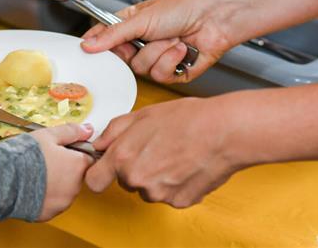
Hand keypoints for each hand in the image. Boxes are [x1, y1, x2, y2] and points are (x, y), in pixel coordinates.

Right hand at [31, 123, 94, 220]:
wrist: (2, 181)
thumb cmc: (23, 157)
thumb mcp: (48, 135)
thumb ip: (71, 132)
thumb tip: (88, 130)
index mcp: (77, 165)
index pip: (88, 158)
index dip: (74, 153)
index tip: (62, 151)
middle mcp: (74, 187)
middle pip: (76, 175)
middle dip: (65, 169)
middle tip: (45, 161)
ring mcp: (62, 202)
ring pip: (65, 191)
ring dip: (56, 184)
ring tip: (36, 174)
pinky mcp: (49, 213)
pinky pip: (52, 203)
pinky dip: (45, 197)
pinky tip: (32, 187)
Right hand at [80, 0, 243, 83]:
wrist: (214, 19)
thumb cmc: (183, 9)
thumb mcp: (141, 18)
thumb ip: (113, 34)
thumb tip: (89, 44)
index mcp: (131, 27)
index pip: (105, 40)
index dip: (97, 46)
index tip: (87, 48)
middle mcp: (142, 45)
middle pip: (122, 60)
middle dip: (138, 48)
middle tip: (146, 36)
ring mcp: (157, 60)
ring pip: (142, 69)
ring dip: (159, 52)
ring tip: (173, 38)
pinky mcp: (172, 73)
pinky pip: (161, 75)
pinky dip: (172, 60)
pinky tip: (182, 49)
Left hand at [84, 97, 249, 207]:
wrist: (223, 132)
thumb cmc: (187, 119)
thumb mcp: (142, 114)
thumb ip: (114, 131)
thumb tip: (99, 143)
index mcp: (122, 157)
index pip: (94, 181)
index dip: (100, 172)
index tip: (107, 167)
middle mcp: (137, 179)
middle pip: (125, 182)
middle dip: (135, 168)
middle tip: (155, 148)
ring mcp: (158, 194)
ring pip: (148, 189)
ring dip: (156, 177)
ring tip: (174, 154)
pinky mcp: (179, 202)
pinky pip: (169, 195)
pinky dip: (176, 184)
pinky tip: (186, 165)